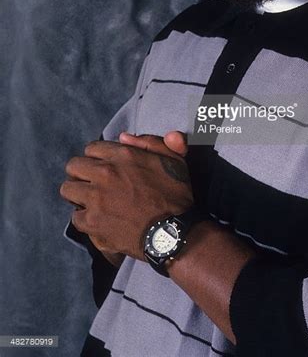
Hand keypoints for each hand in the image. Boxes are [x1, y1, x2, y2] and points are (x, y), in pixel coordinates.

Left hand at [60, 134, 192, 260]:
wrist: (173, 233)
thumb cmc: (176, 195)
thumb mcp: (173, 160)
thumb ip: (151, 142)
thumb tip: (124, 136)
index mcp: (123, 155)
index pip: (91, 148)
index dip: (96, 158)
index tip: (102, 168)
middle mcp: (105, 173)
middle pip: (73, 166)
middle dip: (81, 173)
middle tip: (92, 184)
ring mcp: (96, 198)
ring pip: (68, 189)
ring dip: (78, 194)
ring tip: (89, 202)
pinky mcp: (92, 222)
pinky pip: (75, 216)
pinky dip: (84, 218)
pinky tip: (96, 220)